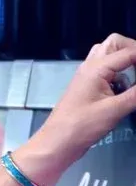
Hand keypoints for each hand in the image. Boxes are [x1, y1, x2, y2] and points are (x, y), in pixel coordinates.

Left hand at [18, 34, 135, 185]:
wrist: (57, 142)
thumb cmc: (82, 126)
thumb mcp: (115, 109)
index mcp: (96, 68)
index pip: (129, 51)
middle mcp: (90, 67)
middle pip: (115, 44)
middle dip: (135, 50)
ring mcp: (88, 76)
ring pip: (109, 56)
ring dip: (127, 60)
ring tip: (135, 78)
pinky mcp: (89, 87)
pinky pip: (107, 70)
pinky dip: (120, 73)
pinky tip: (127, 89)